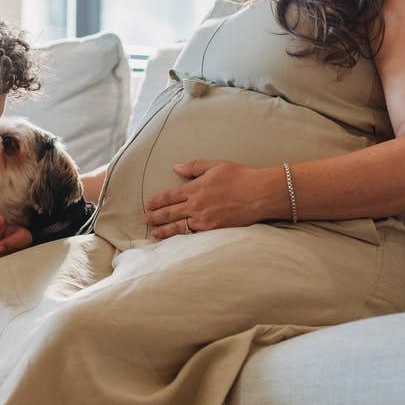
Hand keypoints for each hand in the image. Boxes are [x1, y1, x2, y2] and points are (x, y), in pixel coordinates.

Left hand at [143, 159, 269, 238]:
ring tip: (154, 232)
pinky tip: (175, 239)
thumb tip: (175, 167)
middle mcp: (196, 205)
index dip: (156, 201)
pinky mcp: (213, 230)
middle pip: (169, 212)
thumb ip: (193, 167)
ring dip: (164, 230)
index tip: (148, 205)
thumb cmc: (240, 177)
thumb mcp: (215, 165)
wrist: (260, 194)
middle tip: (145, 219)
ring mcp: (204, 219)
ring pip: (178, 226)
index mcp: (195, 188)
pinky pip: (192, 235)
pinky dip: (181, 238)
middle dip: (155, 216)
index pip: (169, 196)